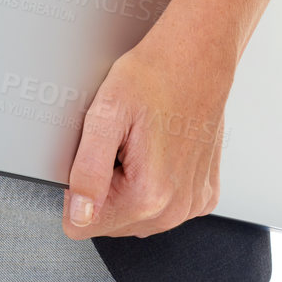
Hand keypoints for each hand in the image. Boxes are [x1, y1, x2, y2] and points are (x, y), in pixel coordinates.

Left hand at [61, 0, 237, 238]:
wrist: (197, 56)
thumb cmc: (154, 76)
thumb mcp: (106, 114)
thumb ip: (87, 172)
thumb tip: (78, 217)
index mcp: (148, 195)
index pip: (83, 225)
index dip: (77, 188)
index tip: (94, 155)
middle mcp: (175, 209)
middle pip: (111, 222)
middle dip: (105, 187)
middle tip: (117, 142)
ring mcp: (193, 204)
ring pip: (137, 216)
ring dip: (129, 185)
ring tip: (137, 142)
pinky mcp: (204, 195)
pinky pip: (164, 205)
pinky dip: (156, 182)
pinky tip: (158, 149)